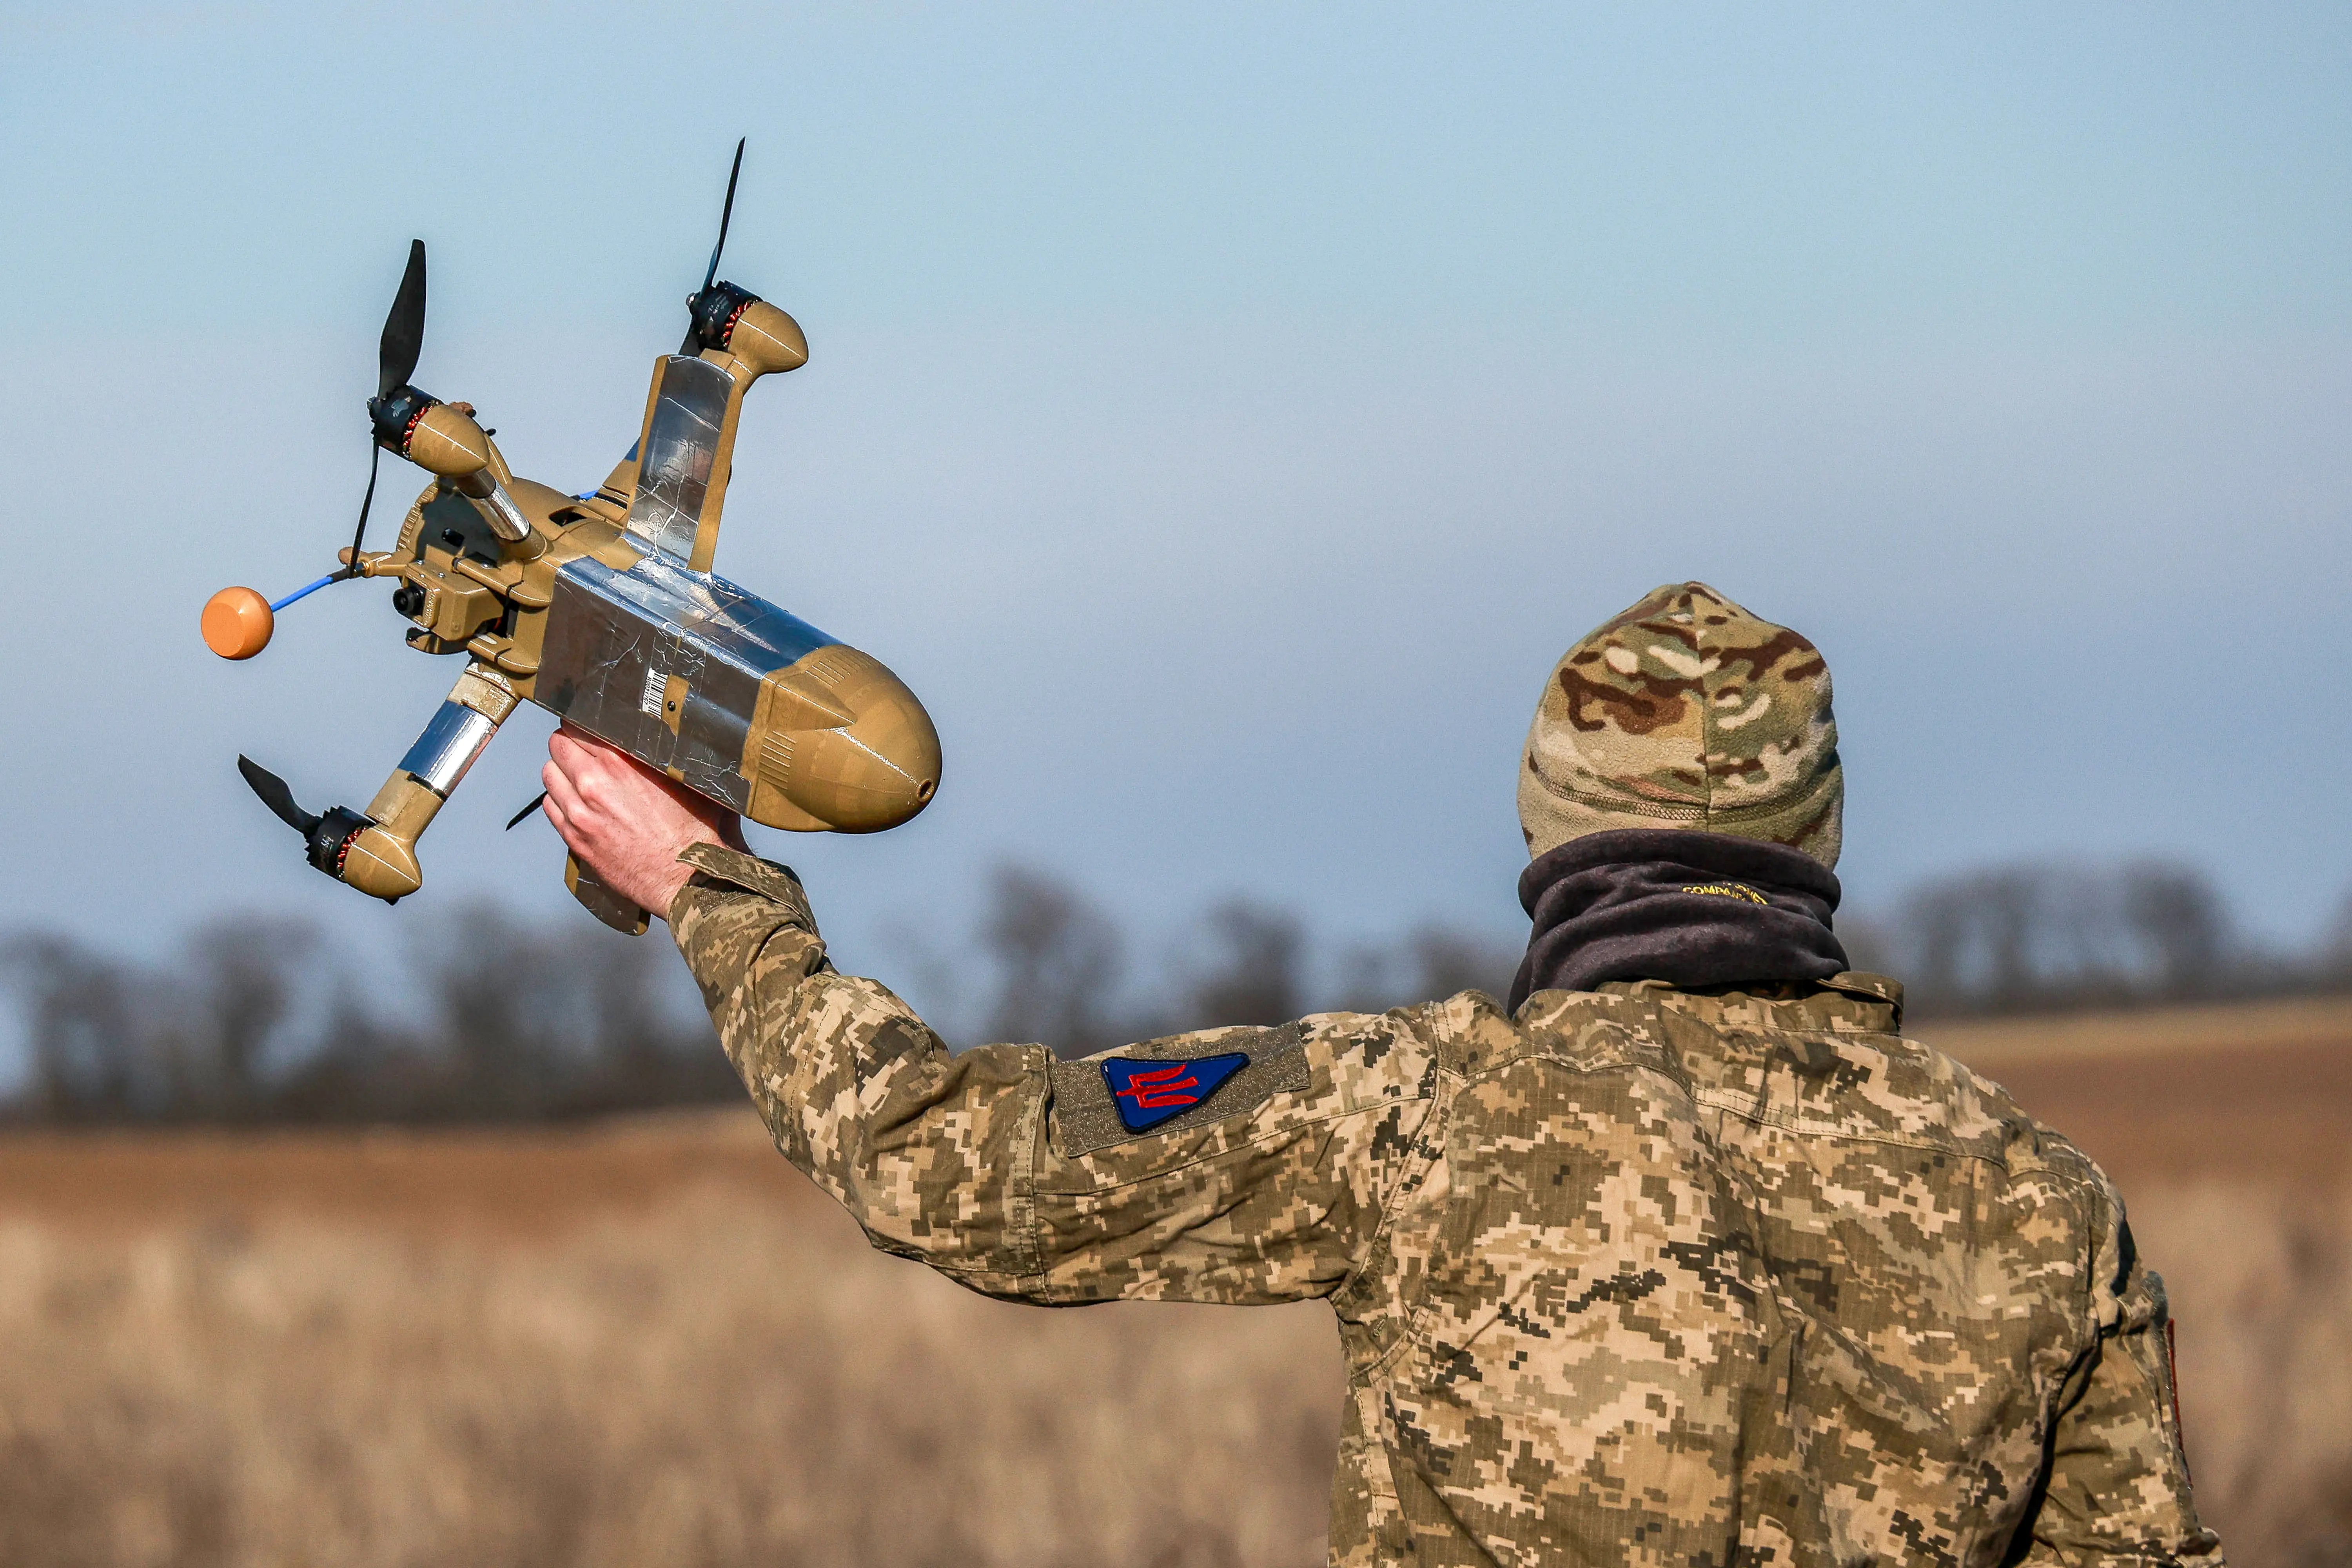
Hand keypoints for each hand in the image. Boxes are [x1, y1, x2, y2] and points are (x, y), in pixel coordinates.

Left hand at [541, 723, 747, 919]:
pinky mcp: (575, 838)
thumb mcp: (687, 779)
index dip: (585, 724)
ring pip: (549, 774)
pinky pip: (549, 806)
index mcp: (621, 762)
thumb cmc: (696, 832)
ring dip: (562, 771)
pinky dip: (559, 800)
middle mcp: (593, 784)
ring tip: (580, 777)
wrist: (689, 879)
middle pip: (558, 745)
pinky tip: (578, 803)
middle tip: (585, 750)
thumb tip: (662, 734)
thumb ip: (665, 753)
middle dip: (570, 744)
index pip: (579, 724)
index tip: (592, 728)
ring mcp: (579, 813)